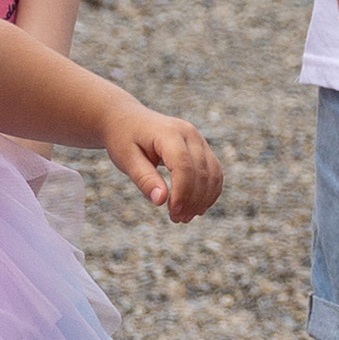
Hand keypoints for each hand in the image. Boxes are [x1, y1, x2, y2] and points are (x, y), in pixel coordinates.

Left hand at [102, 103, 222, 224]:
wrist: (127, 119)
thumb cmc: (124, 139)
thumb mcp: (126, 159)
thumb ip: (144, 179)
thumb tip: (161, 201)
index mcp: (169, 133)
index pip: (183, 166)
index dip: (182, 193)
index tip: (172, 212)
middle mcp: (189, 134)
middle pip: (201, 172)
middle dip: (192, 200)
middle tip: (176, 219)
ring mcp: (198, 140)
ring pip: (213, 174)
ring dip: (203, 199)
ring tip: (184, 217)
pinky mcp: (202, 148)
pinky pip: (214, 173)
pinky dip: (209, 192)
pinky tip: (196, 208)